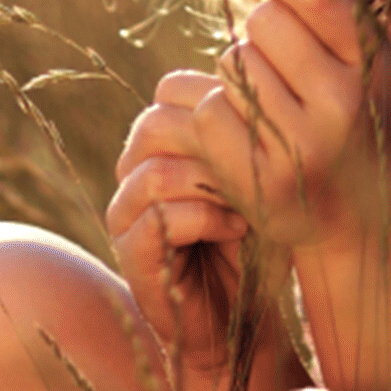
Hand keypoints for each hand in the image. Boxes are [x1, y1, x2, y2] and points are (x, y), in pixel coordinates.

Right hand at [108, 72, 281, 390]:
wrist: (248, 318)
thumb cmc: (263, 239)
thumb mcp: (262, 173)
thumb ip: (249, 128)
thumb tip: (258, 71)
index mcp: (165, 142)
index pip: (170, 92)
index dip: (217, 103)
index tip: (263, 131)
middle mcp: (137, 170)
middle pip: (156, 124)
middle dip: (213, 141)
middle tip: (257, 163)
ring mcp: (127, 213)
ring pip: (155, 170)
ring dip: (211, 183)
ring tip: (248, 203)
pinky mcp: (130, 254)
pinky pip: (157, 216)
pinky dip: (203, 218)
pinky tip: (236, 228)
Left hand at [190, 0, 390, 250]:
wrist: (366, 225)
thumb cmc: (370, 125)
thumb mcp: (381, 66)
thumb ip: (353, 8)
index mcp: (375, 67)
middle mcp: (340, 105)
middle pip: (263, 23)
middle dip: (265, 34)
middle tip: (281, 61)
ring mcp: (298, 147)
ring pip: (233, 65)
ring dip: (242, 75)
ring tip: (272, 100)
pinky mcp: (258, 181)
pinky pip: (211, 112)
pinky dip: (220, 114)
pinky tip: (248, 130)